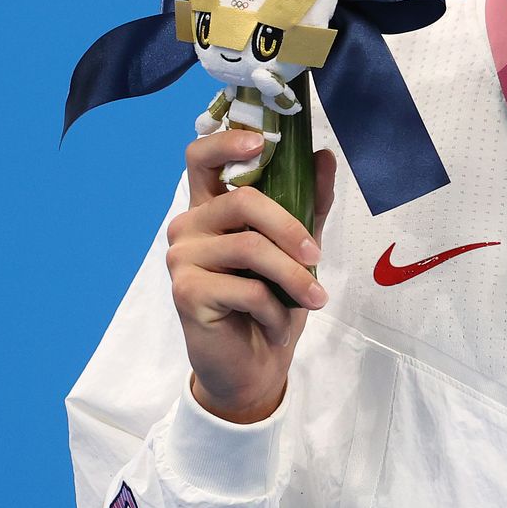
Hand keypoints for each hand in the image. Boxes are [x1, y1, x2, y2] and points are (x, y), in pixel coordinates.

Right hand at [166, 129, 335, 423]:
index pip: (201, 156)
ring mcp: (182, 258)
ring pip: (250, 247)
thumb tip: (324, 156)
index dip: (228, 141)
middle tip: (319, 257)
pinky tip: (277, 323)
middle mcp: (188, 226)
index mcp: (211, 208)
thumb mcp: (298, 250)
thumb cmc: (271, 303)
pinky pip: (245, 288)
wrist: (254, 366)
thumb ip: (308, 203)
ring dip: (293, 277)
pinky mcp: (185, 292)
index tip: (263, 142)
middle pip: (243, 200)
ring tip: (315, 298)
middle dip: (291, 228)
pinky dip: (274, 308)